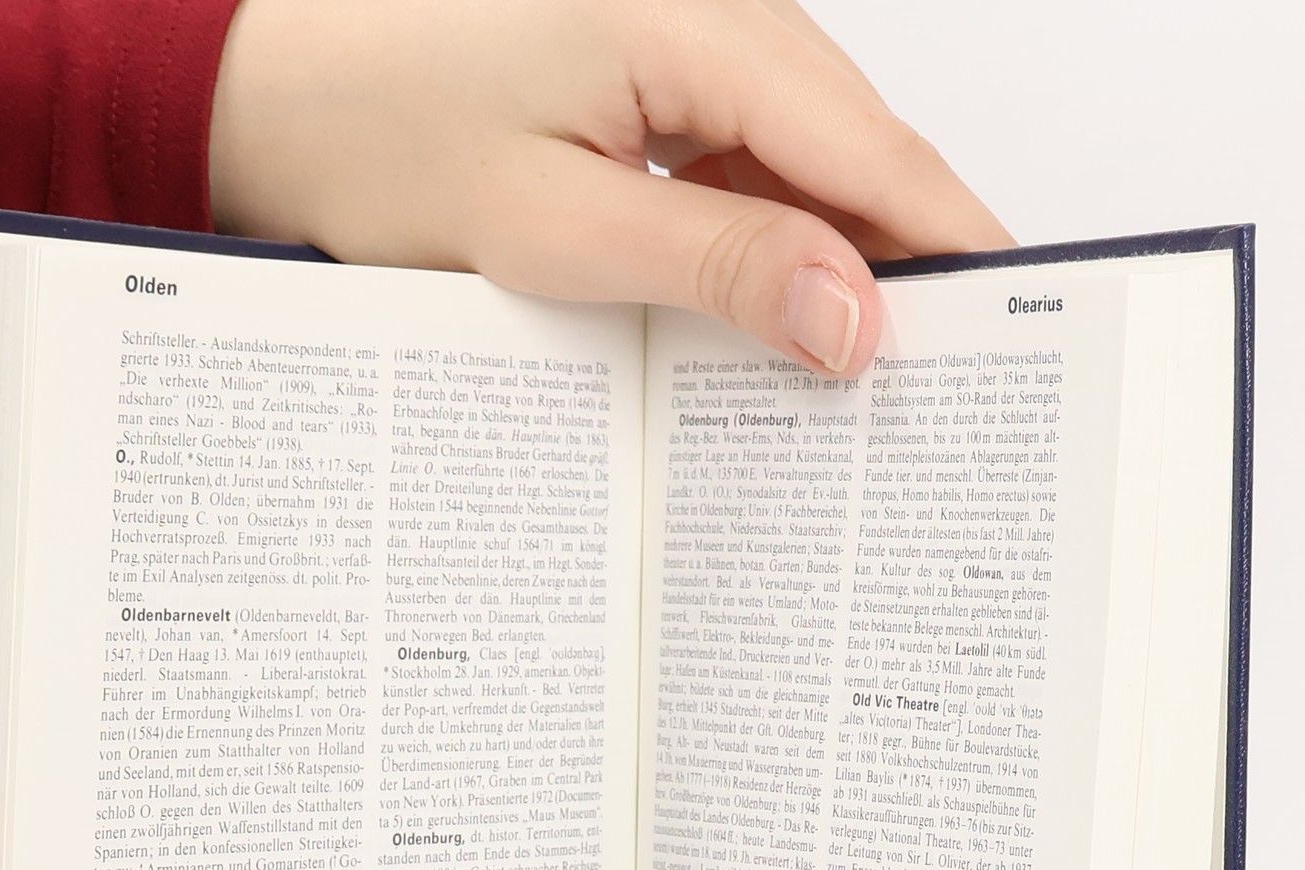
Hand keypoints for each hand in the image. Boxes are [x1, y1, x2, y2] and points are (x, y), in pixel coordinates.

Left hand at [208, 0, 1010, 379]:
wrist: (287, 92)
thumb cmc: (388, 137)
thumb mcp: (557, 224)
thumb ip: (717, 262)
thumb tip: (854, 317)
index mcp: (701, 24)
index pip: (876, 151)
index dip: (950, 252)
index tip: (1016, 341)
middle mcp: (721, 16)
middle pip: (863, 158)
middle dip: (906, 273)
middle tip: (947, 396)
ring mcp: (699, 45)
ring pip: (817, 169)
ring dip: (837, 270)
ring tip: (861, 388)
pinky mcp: (670, 81)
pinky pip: (758, 166)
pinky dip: (776, 247)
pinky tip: (774, 327)